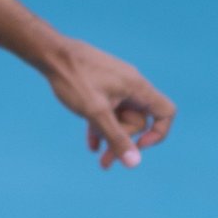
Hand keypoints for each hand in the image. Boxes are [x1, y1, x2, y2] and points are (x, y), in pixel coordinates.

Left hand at [45, 38, 175, 169]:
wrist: (51, 53)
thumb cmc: (73, 78)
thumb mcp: (95, 112)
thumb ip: (116, 137)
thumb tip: (134, 163)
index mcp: (137, 87)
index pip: (165, 112)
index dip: (158, 133)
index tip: (139, 146)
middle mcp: (131, 86)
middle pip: (138, 121)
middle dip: (122, 140)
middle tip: (104, 159)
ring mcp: (117, 86)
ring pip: (121, 118)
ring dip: (110, 135)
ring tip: (95, 152)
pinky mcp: (102, 87)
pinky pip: (108, 112)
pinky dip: (101, 127)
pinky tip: (91, 144)